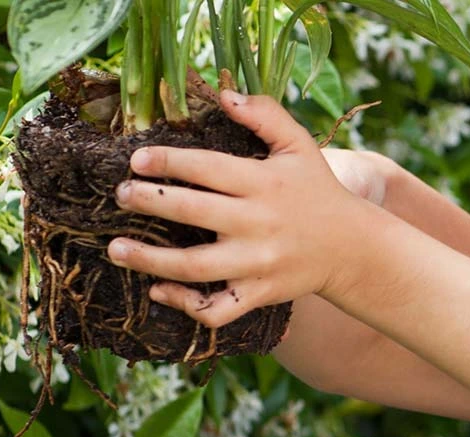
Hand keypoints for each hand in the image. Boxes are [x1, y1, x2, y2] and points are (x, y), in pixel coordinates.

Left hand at [105, 91, 400, 327]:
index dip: (169, 162)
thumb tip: (225, 95)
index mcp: (265, 183)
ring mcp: (258, 262)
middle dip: (150, 201)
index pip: (208, 168)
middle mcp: (259, 223)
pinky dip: (185, 304)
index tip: (136, 159)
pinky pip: (216, 308)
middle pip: (193, 213)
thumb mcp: (299, 146)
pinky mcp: (259, 293)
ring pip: (195, 266)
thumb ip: (266, 115)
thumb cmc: (317, 190)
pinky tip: (159, 290)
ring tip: (116, 249)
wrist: (352, 248)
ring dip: (150, 259)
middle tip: (120, 195)